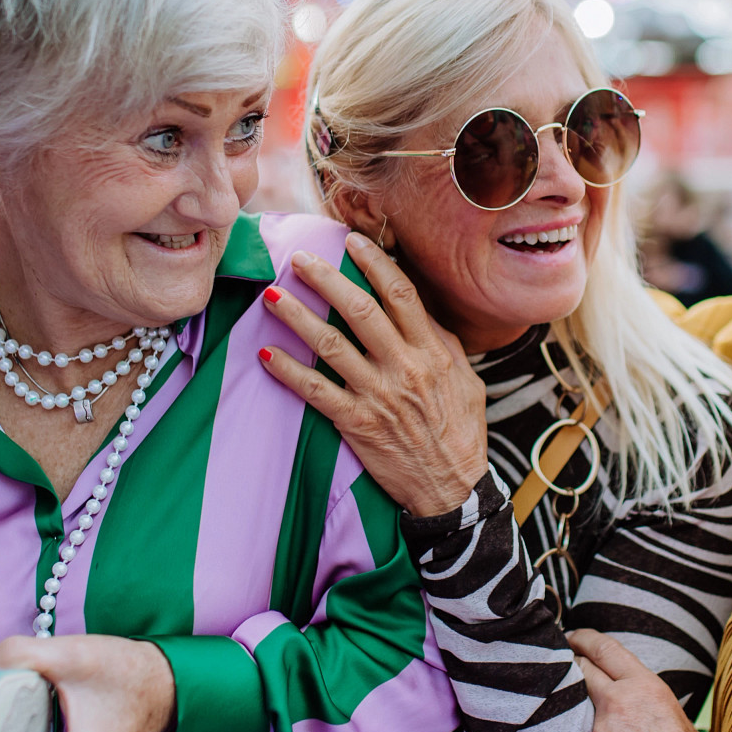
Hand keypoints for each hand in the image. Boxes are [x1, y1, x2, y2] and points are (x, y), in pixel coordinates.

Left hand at [258, 232, 488, 516]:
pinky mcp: (357, 424)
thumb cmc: (460, 434)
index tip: (351, 242)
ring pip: (330, 344)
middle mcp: (405, 368)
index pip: (401, 295)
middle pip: (360, 310)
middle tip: (299, 257)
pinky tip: (265, 353)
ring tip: (272, 296)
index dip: (374, 263)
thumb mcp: (466, 382)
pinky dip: (288, 370)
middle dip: (326, 278)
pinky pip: (315, 390)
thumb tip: (420, 308)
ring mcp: (378, 396)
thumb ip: (442, 343)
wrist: (452, 490)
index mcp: (433, 353)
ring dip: (297, 317)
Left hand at [568, 629, 731, 731]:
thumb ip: (652, 710)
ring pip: (582, 718)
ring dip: (590, 720)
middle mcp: (615, 708)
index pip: (605, 650)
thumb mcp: (684, 725)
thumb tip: (642, 712)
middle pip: (582, 674)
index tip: (574, 636)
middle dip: (574, 667)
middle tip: (570, 666)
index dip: (585, 639)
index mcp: (645, 689)